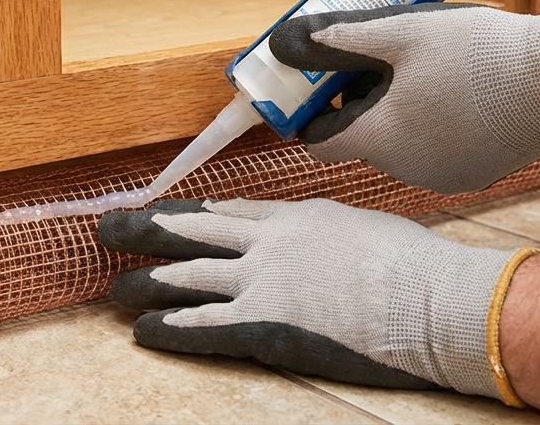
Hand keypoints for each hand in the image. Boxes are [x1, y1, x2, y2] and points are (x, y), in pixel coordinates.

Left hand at [98, 197, 535, 401]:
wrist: (431, 297)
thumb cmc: (416, 267)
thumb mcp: (365, 231)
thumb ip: (331, 234)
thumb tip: (328, 243)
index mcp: (298, 217)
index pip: (230, 209)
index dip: (191, 212)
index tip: (165, 212)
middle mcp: (271, 243)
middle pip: (194, 230)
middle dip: (146, 230)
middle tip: (108, 227)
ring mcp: (263, 282)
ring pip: (187, 277)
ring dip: (144, 282)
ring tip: (113, 286)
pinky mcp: (265, 325)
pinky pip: (203, 327)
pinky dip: (168, 329)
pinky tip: (143, 331)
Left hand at [267, 3, 539, 193]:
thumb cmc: (480, 53)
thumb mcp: (403, 34)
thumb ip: (344, 40)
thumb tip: (294, 41)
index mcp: (382, 138)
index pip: (318, 145)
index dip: (311, 115)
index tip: (321, 87)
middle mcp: (406, 169)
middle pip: (361, 141)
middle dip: (361, 105)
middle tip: (381, 63)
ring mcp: (442, 178)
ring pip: (399, 148)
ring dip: (399, 116)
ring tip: (426, 74)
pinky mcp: (474, 176)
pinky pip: (435, 155)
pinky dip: (434, 131)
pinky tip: (457, 97)